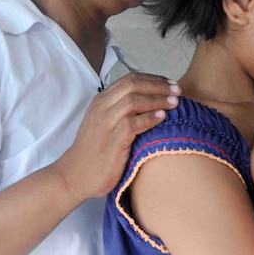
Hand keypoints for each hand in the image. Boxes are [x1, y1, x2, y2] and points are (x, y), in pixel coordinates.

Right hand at [53, 72, 180, 200]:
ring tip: (175, 103)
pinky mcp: (111, 141)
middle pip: (133, 85)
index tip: (170, 83)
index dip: (153, 79)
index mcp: (101, 100)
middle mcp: (101, 108)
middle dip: (159, 85)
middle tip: (178, 90)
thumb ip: (121, 110)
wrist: (75, 175)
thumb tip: (152, 102)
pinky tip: (163, 117)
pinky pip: (133, 123)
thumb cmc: (95, 150)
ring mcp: (105, 123)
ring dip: (158, 100)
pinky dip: (150, 118)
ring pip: (134, 100)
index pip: (130, 79)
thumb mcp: (104, 123)